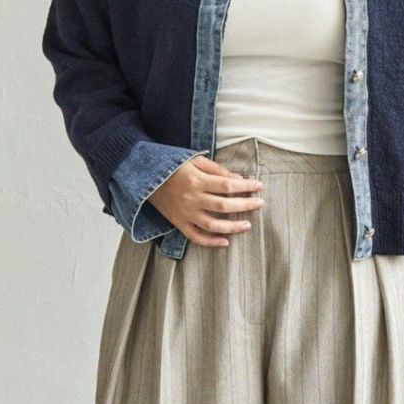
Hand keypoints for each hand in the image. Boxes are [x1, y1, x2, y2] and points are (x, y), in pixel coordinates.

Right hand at [149, 155, 264, 246]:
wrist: (144, 177)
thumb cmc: (173, 167)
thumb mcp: (194, 161)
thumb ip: (217, 170)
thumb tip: (238, 180)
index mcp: (196, 180)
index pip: (227, 185)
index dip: (246, 187)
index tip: (259, 186)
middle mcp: (191, 198)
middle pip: (224, 206)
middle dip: (245, 205)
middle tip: (259, 204)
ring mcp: (185, 213)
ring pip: (213, 225)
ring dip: (232, 227)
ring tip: (247, 225)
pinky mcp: (179, 223)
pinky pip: (196, 237)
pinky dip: (211, 242)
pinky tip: (225, 242)